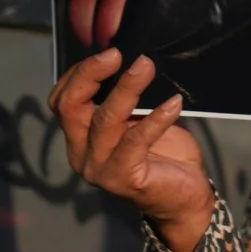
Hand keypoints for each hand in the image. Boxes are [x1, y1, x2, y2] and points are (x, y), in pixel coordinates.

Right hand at [47, 48, 214, 251]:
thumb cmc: (166, 157)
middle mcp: (82, 154)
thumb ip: (129, 102)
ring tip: (146, 66)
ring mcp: (99, 168)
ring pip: (105, 119)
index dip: (79, 74)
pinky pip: (137, 140)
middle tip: (117, 55)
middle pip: (71, 107)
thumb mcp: (141, 121)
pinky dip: (156, 118)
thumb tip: (134, 62)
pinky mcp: (124, 178)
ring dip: (127, 88)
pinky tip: (174, 103)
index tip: (107, 53)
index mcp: (80, 138)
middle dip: (91, 75)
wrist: (188, 199)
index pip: (62, 101)